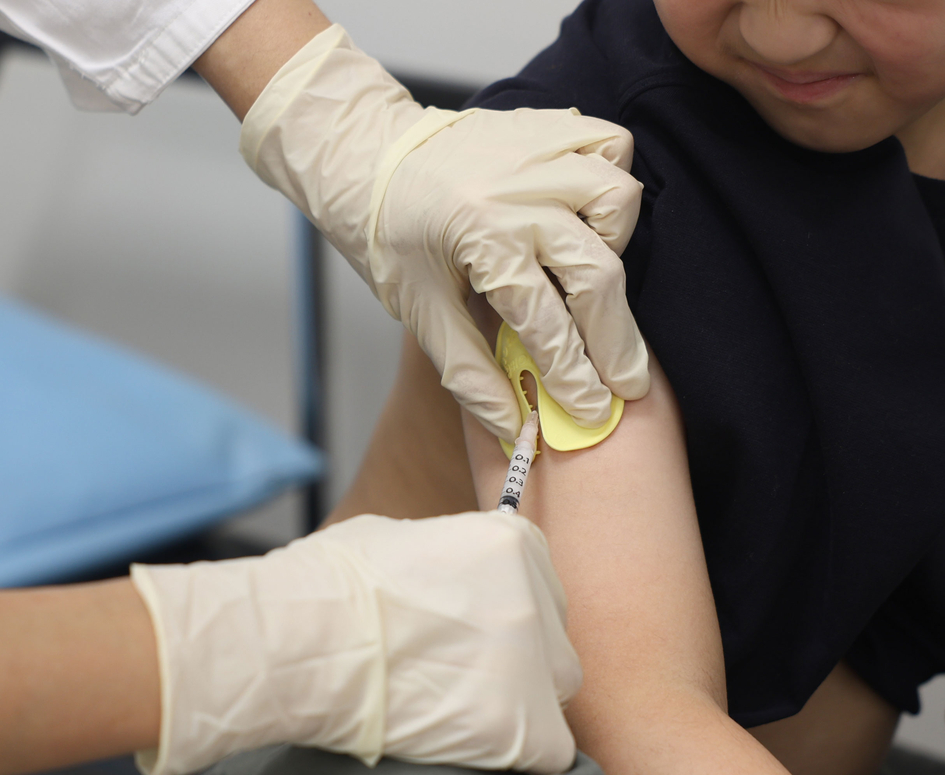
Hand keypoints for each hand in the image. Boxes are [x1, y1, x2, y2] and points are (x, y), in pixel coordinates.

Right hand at [132, 511, 580, 774]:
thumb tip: (443, 576)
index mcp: (509, 542)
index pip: (538, 580)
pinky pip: (548, 751)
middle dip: (516, 657)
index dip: (501, 610)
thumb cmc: (329, 588)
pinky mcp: (523, 725)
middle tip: (457, 675)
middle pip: (551, 637)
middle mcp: (534, 596)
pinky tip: (468, 747)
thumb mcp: (394, 539)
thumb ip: (442, 556)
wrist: (303, 640)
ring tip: (456, 712)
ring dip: (518, 704)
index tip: (466, 630)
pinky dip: (514, 755)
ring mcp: (533, 661)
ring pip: (555, 692)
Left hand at [241, 24, 648, 439]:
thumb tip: (514, 427)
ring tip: (587, 276)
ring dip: (613, 245)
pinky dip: (610, 177)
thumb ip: (470, 373)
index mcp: (481, 238)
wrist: (369, 161)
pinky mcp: (546, 125)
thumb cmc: (391, 239)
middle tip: (626, 380)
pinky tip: (586, 212)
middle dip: (614, 339)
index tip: (595, 412)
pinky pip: (609, 144)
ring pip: (618, 198)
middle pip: (596, 273)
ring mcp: (537, 152)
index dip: (574, 376)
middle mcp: (518, 192)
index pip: (546, 323)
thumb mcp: (420, 314)